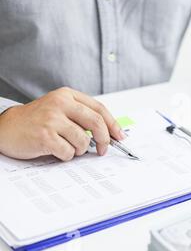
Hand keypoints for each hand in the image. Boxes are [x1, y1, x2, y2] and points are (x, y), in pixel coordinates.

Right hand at [0, 87, 124, 160]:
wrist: (6, 127)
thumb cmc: (37, 120)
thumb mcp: (60, 109)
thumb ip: (82, 116)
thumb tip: (111, 132)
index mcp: (67, 95)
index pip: (99, 109)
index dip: (113, 124)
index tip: (119, 136)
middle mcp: (60, 104)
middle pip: (96, 122)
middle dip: (104, 139)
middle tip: (103, 149)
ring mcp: (51, 119)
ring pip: (83, 140)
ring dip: (80, 150)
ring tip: (68, 147)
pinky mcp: (44, 135)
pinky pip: (68, 151)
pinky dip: (67, 155)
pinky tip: (56, 150)